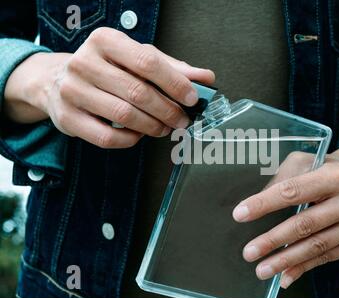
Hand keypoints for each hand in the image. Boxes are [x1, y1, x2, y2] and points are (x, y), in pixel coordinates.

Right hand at [3, 27, 214, 147]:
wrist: (57, 80)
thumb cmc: (105, 68)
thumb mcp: (136, 58)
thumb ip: (171, 68)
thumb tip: (205, 78)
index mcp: (105, 41)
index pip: (147, 62)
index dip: (175, 83)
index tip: (192, 98)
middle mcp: (84, 62)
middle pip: (138, 92)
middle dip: (168, 110)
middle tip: (182, 119)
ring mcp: (72, 91)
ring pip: (124, 115)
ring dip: (153, 126)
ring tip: (164, 128)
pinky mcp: (67, 118)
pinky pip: (107, 137)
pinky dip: (130, 139)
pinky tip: (139, 135)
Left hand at [232, 129, 338, 288]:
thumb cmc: (327, 168)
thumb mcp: (305, 162)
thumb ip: (282, 179)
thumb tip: (256, 206)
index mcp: (334, 175)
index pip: (292, 191)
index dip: (264, 204)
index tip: (240, 215)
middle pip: (305, 224)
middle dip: (273, 240)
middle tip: (249, 252)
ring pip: (317, 246)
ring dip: (286, 260)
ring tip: (263, 269)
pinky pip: (329, 256)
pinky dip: (305, 267)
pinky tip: (286, 275)